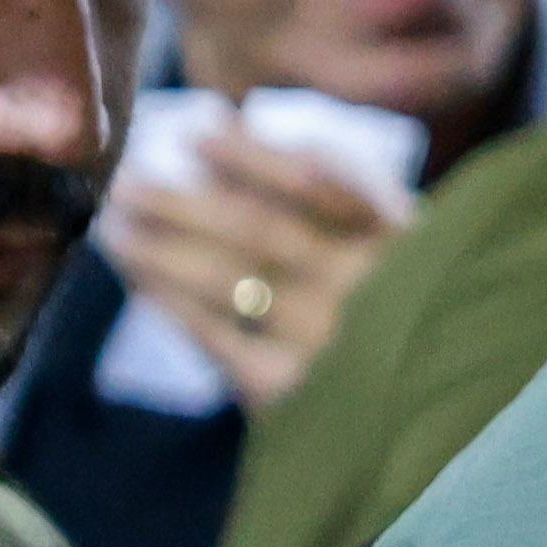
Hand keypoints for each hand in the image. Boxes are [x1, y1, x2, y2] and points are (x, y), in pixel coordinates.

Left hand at [93, 133, 406, 415]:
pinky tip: (142, 283)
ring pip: (225, 278)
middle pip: (255, 229)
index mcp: (402, 240)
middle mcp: (366, 286)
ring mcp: (327, 341)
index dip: (251, 156)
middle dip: (180, 202)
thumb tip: (234, 123)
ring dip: (157, 247)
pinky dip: (173, 305)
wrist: (435, 423)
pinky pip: (215, 337)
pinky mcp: (292, 391)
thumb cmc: (413, 312)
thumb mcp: (407, 243)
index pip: (317, 183)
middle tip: (123, 180)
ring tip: (111, 227)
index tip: (198, 135)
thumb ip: (336, 184)